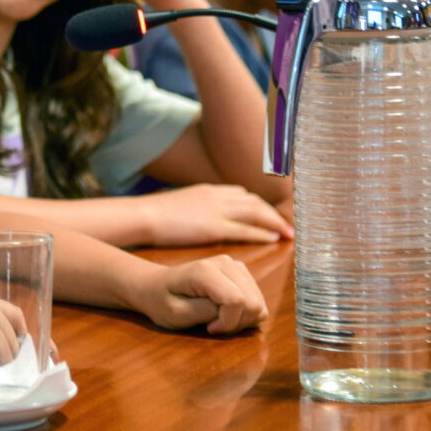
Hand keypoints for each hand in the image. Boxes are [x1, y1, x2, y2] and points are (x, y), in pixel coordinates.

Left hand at [133, 255, 267, 333]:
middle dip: (237, 323)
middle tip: (213, 326)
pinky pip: (257, 300)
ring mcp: (236, 265)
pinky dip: (245, 313)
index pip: (237, 301)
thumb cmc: (162, 301)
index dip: (228, 323)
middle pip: (253, 303)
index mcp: (205, 270)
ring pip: (259, 303)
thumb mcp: (175, 313)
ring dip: (242, 319)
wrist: (157, 286)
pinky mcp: (241, 272)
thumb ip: (203, 312)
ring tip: (217, 319)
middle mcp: (226, 262)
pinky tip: (225, 313)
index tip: (208, 328)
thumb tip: (230, 311)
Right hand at [141, 184, 293, 245]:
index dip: (257, 205)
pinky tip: (273, 240)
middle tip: (286, 225)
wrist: (143, 215)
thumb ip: (194, 207)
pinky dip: (262, 233)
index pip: (240, 193)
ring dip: (274, 222)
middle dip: (271, 212)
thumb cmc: (154, 214)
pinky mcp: (214, 227)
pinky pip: (246, 229)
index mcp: (207, 190)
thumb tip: (199, 215)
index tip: (267, 214)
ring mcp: (216, 210)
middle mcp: (216, 196)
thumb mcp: (178, 204)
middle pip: (253, 201)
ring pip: (255, 212)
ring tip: (287, 233)